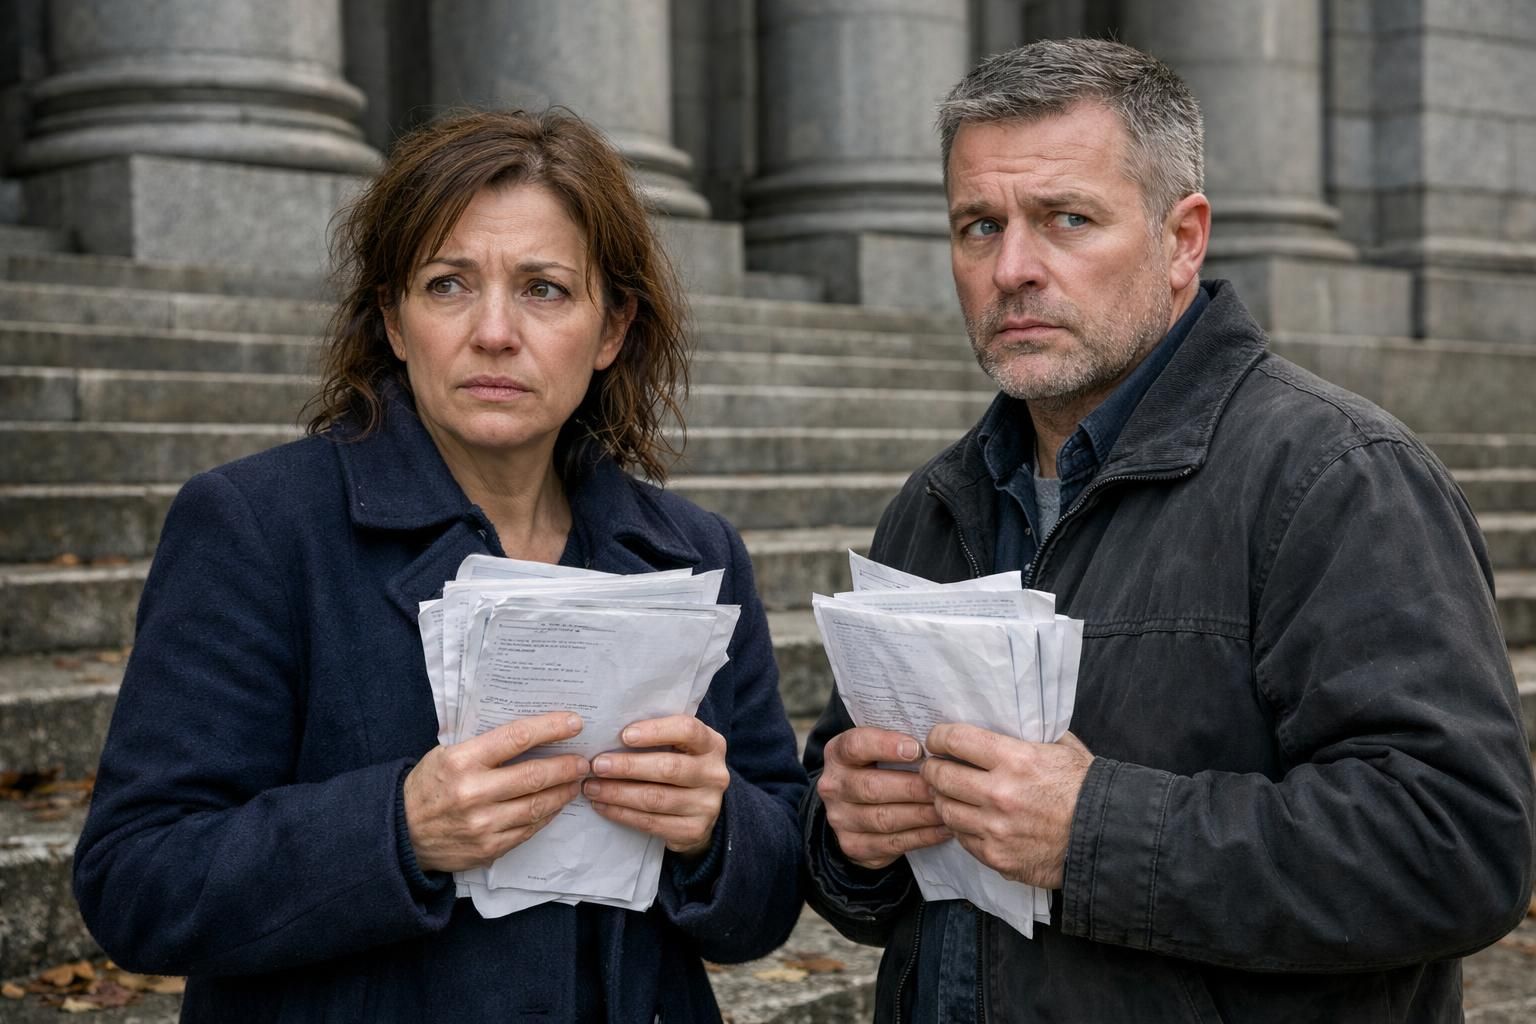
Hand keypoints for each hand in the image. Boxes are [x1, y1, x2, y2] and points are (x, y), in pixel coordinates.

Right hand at [404, 711, 589, 872]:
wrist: (400, 833)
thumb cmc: (428, 785)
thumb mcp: (446, 753)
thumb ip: (483, 743)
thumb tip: (530, 730)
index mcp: (462, 760)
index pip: (517, 737)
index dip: (551, 728)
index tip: (574, 723)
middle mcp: (474, 792)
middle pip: (535, 775)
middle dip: (567, 765)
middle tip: (584, 760)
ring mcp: (483, 824)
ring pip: (538, 805)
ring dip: (563, 791)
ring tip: (576, 781)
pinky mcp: (489, 848)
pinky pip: (529, 828)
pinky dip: (547, 814)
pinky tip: (555, 804)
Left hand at [583, 715, 728, 857]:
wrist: (700, 808)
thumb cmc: (679, 765)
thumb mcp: (679, 746)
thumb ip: (656, 736)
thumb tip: (609, 730)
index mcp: (712, 744)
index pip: (687, 730)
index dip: (656, 731)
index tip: (624, 735)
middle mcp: (714, 774)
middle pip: (668, 768)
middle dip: (628, 766)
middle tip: (597, 765)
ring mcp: (707, 805)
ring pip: (656, 799)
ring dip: (618, 793)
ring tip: (592, 787)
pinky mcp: (693, 831)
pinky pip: (651, 823)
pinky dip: (622, 814)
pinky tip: (603, 806)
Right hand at [817, 726, 949, 869]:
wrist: (855, 808)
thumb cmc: (879, 768)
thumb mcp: (878, 747)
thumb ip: (898, 741)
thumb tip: (938, 742)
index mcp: (837, 753)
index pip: (855, 745)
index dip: (886, 746)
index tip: (917, 749)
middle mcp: (833, 786)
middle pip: (872, 787)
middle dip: (912, 787)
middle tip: (942, 785)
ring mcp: (840, 819)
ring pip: (883, 818)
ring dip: (921, 814)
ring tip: (947, 806)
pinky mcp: (854, 845)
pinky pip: (892, 843)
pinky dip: (923, 836)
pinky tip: (944, 828)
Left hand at [922, 725, 1092, 888]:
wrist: (1108, 839)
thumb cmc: (1087, 790)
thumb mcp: (1063, 749)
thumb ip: (1030, 736)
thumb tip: (1006, 724)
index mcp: (1015, 760)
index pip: (956, 740)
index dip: (938, 737)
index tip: (937, 740)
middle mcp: (999, 793)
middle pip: (940, 776)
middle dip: (933, 769)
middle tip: (935, 768)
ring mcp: (995, 828)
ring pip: (945, 810)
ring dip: (943, 800)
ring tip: (949, 795)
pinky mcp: (997, 857)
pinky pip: (962, 839)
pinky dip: (961, 828)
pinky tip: (970, 821)